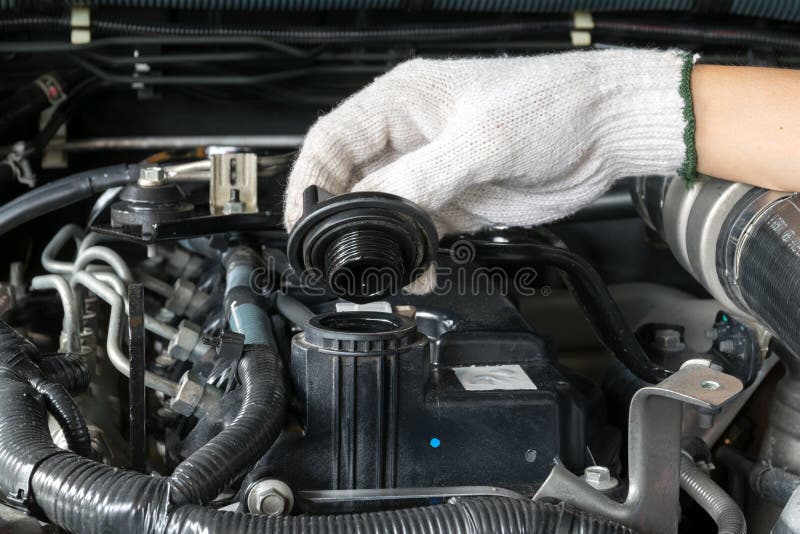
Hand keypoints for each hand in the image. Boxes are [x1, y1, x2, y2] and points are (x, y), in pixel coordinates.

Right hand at [284, 48, 692, 236]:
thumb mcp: (484, 140)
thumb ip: (424, 176)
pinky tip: (423, 268)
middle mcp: (410, 135)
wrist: (607, 130)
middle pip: (352, 180)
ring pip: (382, 211)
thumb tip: (375, 205)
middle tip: (345, 255)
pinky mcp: (454, 199)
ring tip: (390, 267)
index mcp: (403, 100)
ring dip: (381, 243)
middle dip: (345, 220)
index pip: (333, 139)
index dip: (311, 179)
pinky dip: (413, 253)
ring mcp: (431, 169)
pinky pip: (417, 230)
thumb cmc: (553, 105)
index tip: (305, 219)